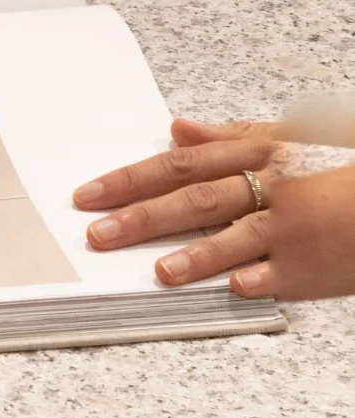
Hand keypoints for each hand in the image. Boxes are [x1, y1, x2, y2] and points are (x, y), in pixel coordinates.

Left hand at [73, 115, 354, 299]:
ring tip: (161, 272)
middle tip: (99, 235)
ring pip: (239, 237)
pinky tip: (235, 288)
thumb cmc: (338, 166)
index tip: (88, 195)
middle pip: (197, 200)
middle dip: (144, 217)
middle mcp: (267, 187)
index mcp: (254, 155)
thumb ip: (228, 136)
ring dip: (200, 254)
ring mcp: (290, 227)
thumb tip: (176, 129)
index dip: (130, 180)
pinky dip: (260, 278)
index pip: (179, 165)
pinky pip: (282, 272)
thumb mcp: (287, 137)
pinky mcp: (311, 263)